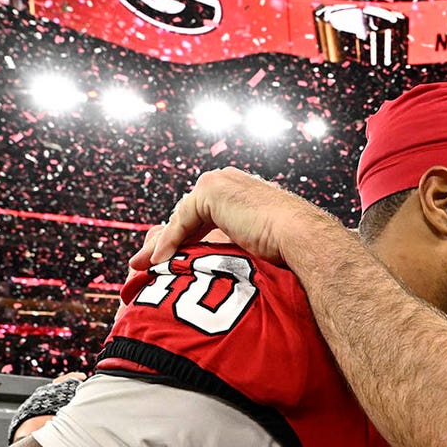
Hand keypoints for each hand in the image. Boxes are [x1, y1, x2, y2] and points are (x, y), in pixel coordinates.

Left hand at [130, 168, 296, 270]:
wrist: (300, 235)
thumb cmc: (289, 245)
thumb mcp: (258, 239)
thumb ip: (239, 240)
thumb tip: (228, 264)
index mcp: (239, 188)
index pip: (202, 213)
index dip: (185, 237)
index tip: (172, 259)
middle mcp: (226, 179)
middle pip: (186, 214)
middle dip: (168, 240)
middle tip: (148, 262)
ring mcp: (217, 182)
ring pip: (180, 218)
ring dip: (162, 244)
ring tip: (146, 267)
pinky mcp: (209, 192)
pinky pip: (180, 222)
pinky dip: (169, 243)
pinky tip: (160, 262)